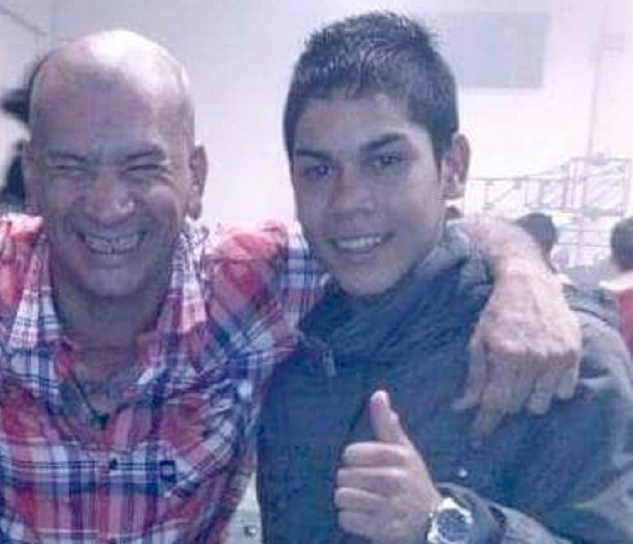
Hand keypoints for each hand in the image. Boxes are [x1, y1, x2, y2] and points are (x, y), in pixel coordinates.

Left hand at [335, 390, 441, 543]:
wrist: (435, 521)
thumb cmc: (412, 479)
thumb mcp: (404, 449)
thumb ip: (386, 424)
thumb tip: (378, 394)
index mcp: (397, 456)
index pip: (351, 453)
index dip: (353, 459)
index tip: (364, 464)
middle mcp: (395, 480)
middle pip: (344, 476)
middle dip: (350, 481)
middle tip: (366, 485)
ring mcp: (390, 506)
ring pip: (342, 498)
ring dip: (349, 501)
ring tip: (365, 501)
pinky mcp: (384, 530)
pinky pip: (346, 520)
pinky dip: (352, 519)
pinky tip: (365, 516)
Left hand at [453, 265, 580, 440]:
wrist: (528, 283)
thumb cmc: (497, 312)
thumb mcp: (478, 340)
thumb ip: (475, 376)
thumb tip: (462, 407)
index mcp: (505, 356)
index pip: (495, 403)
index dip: (485, 424)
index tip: (477, 438)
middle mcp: (533, 359)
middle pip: (517, 406)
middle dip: (503, 404)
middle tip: (499, 391)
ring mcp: (556, 357)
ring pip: (541, 403)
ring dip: (528, 398)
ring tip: (520, 379)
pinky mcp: (573, 353)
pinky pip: (564, 391)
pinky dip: (551, 390)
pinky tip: (540, 375)